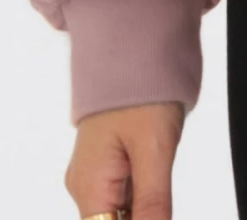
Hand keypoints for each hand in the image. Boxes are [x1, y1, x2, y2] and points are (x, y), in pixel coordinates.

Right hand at [65, 100, 184, 219]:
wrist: (135, 44)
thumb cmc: (142, 88)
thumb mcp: (156, 149)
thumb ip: (153, 203)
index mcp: (89, 188)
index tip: (158, 210)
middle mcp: (85, 187)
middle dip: (142, 217)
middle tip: (161, 191)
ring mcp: (94, 175)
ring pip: (118, 215)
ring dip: (143, 211)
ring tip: (159, 175)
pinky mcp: (106, 165)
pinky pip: (122, 197)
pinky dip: (142, 200)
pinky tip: (158, 184)